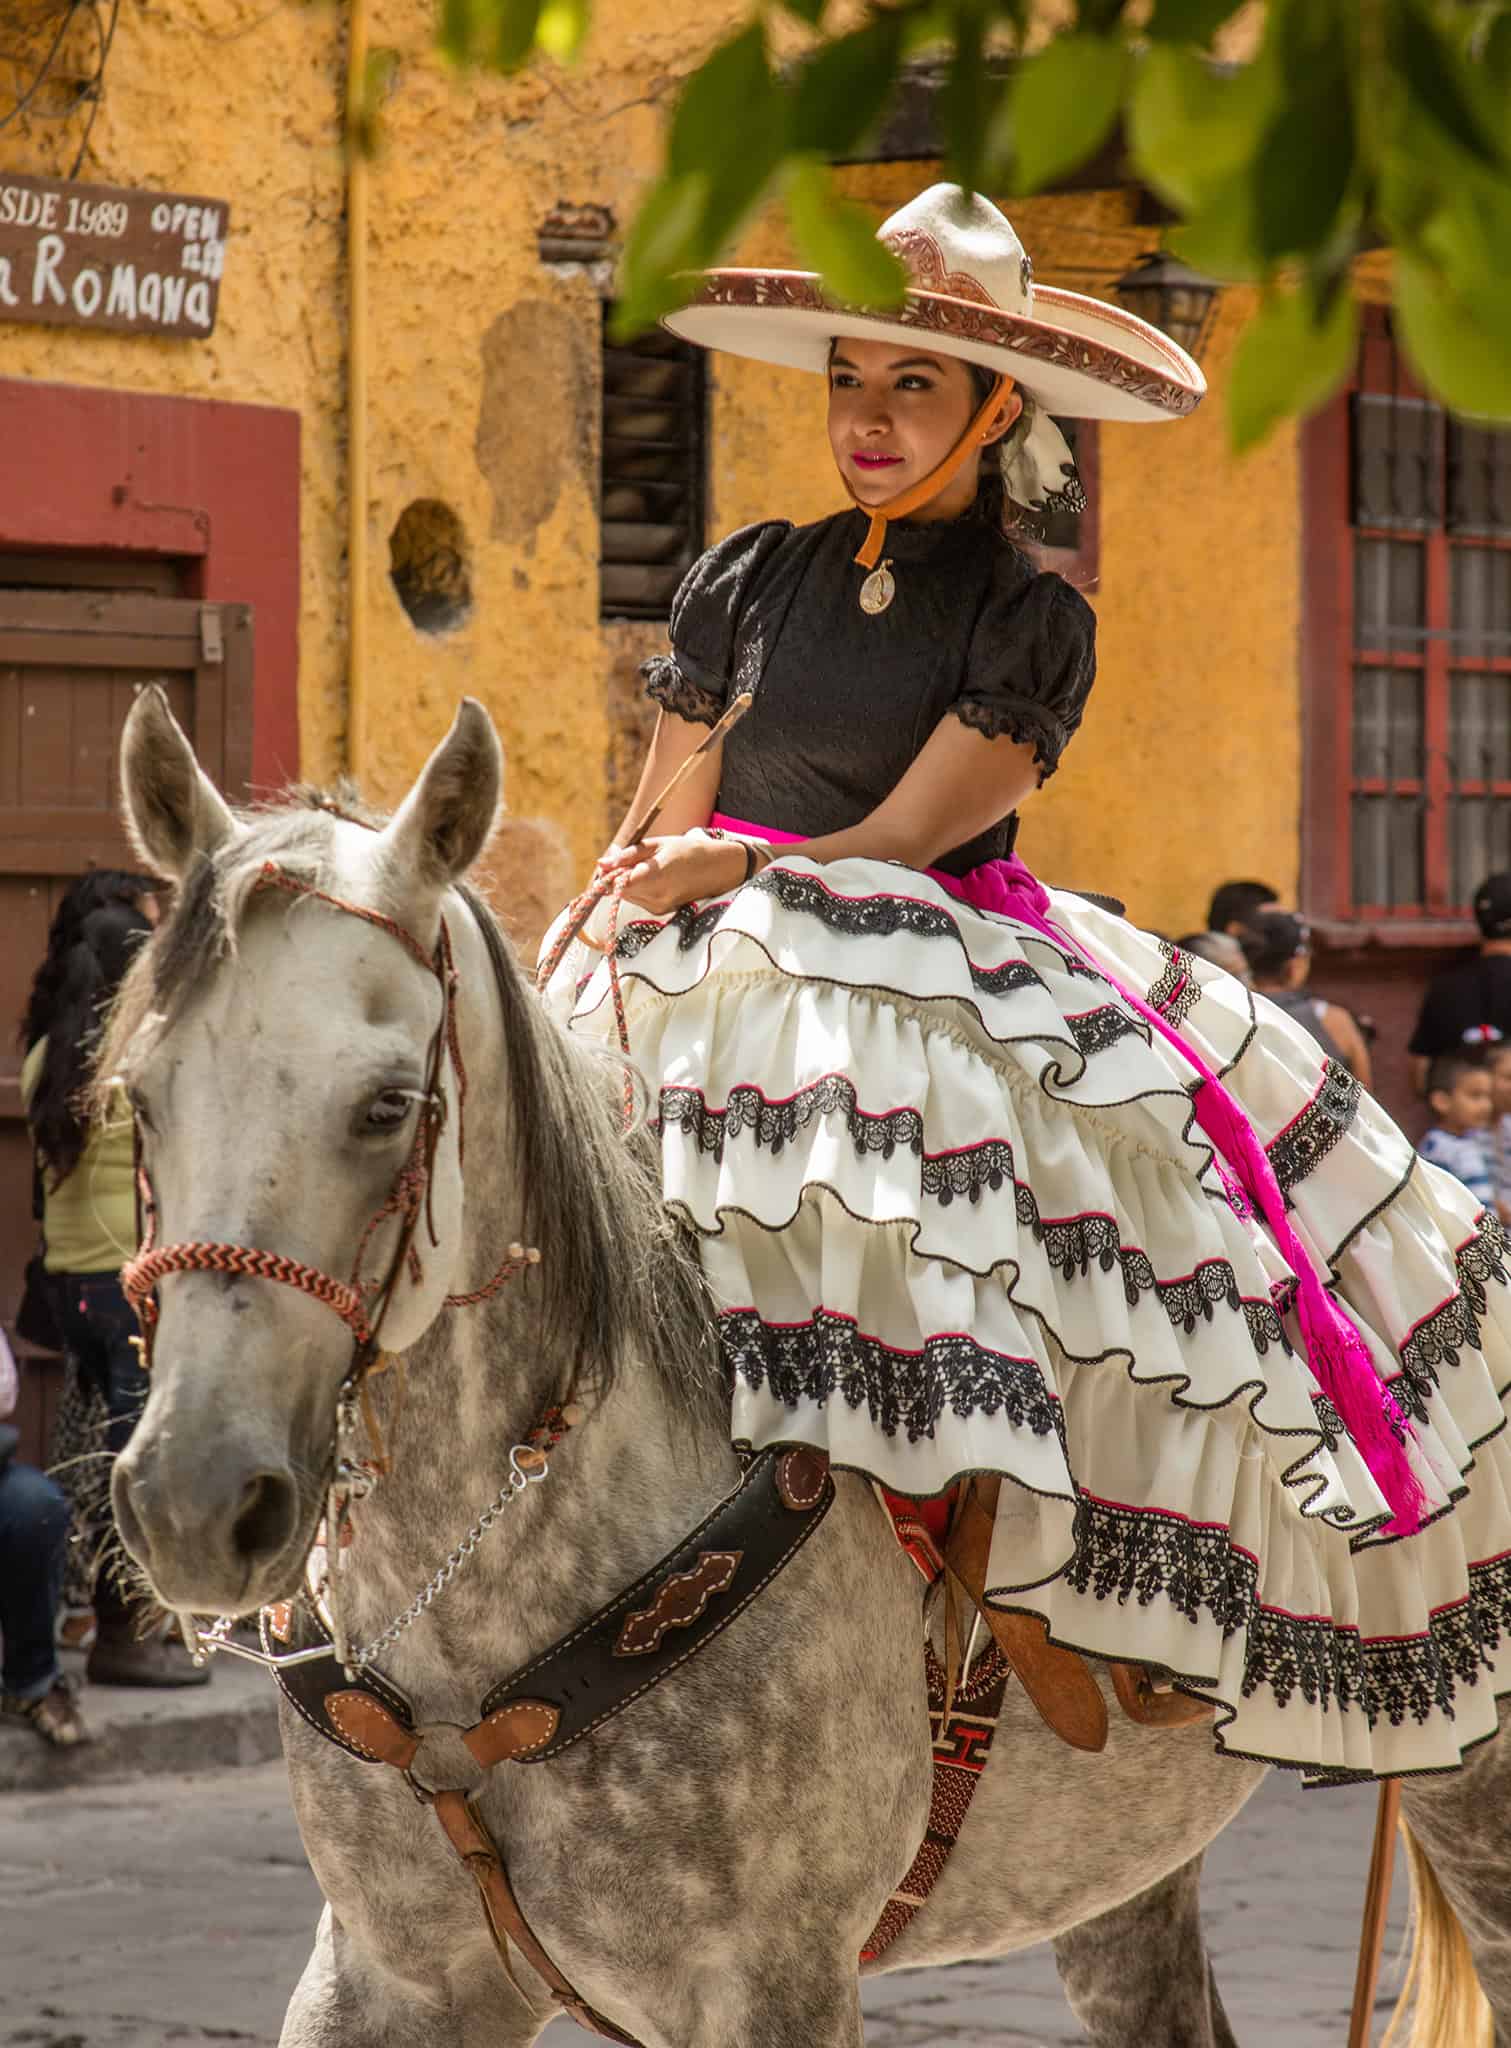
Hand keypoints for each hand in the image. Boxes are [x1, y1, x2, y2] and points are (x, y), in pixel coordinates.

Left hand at [594, 833, 747, 915]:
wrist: (718, 869)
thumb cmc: (687, 851)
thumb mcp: (656, 845)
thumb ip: (627, 855)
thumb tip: (601, 863)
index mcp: (653, 876)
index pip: (615, 882)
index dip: (607, 874)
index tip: (609, 863)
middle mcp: (655, 896)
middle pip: (618, 891)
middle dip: (616, 876)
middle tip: (627, 859)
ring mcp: (658, 907)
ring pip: (627, 895)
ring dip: (627, 882)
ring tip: (646, 866)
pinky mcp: (660, 912)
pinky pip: (638, 900)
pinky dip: (638, 889)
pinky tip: (653, 878)